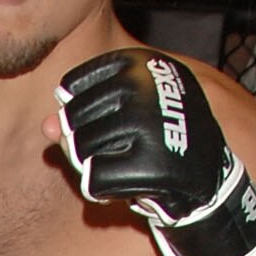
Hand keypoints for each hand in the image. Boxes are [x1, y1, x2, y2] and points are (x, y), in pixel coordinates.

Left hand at [50, 49, 255, 255]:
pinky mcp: (151, 164)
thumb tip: (46, 127)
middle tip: (111, 155)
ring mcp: (151, 124)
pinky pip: (95, 180)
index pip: (76, 85)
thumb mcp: (122, 121)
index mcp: (143, 65)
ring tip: (121, 170)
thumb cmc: (159, 145)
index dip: (78, 114)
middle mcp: (148, 87)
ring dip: (92, 167)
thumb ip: (80, 118)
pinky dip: (102, 191)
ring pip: (82, 149)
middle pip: (75, 118)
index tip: (103, 126)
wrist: (210, 185)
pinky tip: (126, 188)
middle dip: (81, 144)